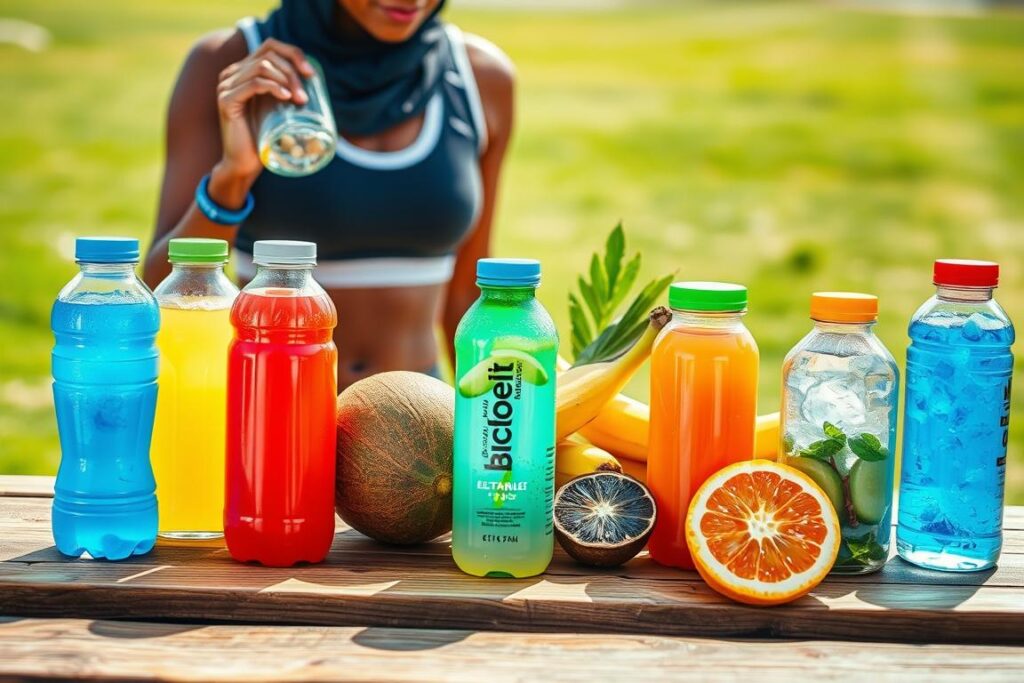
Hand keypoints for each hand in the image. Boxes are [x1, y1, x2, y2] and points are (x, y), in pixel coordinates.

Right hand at [215, 38, 315, 181]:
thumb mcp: (279, 108)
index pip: (270, 46)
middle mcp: (232, 73)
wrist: (244, 163)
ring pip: (262, 66)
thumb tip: (317, 79)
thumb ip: (288, 90)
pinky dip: (273, 87)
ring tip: (299, 100)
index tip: (311, 73)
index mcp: (244, 70)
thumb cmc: (265, 137)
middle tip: (305, 95)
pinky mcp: (226, 100)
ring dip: (286, 80)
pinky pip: (253, 83)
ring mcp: (226, 85)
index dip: (293, 53)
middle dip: (292, 70)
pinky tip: (285, 97)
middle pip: (268, 54)